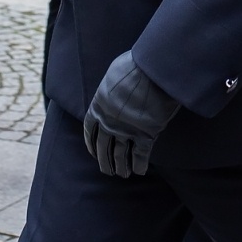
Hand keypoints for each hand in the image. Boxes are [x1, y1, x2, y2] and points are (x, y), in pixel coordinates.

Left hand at [82, 51, 180, 176]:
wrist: (150, 72)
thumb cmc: (133, 66)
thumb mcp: (113, 75)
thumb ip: (111, 87)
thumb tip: (114, 87)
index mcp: (99, 107)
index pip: (90, 129)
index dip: (91, 143)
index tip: (93, 152)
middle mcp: (109, 123)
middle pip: (103, 147)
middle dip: (104, 161)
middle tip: (107, 171)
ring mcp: (126, 131)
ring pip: (119, 155)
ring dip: (120, 167)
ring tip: (122, 175)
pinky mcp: (145, 135)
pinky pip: (140, 155)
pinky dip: (139, 165)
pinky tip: (139, 171)